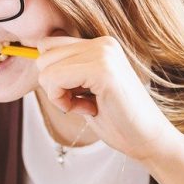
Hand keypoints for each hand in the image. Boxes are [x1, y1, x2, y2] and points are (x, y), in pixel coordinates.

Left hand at [35, 35, 183, 162]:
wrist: (148, 140)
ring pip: (46, 68)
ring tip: (88, 105)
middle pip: (43, 56)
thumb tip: (35, 57)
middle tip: (83, 103)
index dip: (54, 76)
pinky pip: (55, 79)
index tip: (78, 95)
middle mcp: (103, 43)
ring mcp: (104, 53)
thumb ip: (67, 71)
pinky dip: (62, 101)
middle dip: (54, 86)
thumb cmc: (117, 120)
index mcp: (100, 45)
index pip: (48, 46)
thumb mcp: (86, 89)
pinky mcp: (102, 70)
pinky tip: (88, 109)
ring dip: (59, 95)